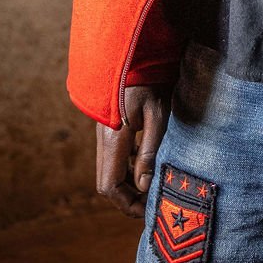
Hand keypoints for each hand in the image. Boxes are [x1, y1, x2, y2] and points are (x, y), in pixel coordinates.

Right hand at [95, 83, 170, 217]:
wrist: (136, 53)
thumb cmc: (151, 80)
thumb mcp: (158, 114)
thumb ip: (149, 150)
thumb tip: (142, 186)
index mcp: (113, 137)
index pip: (110, 185)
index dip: (126, 203)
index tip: (147, 209)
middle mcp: (104, 138)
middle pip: (107, 181)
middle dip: (127, 197)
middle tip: (151, 202)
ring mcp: (105, 133)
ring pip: (110, 169)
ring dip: (128, 182)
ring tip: (152, 185)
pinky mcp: (111, 128)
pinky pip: (115, 156)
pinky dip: (128, 166)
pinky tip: (146, 163)